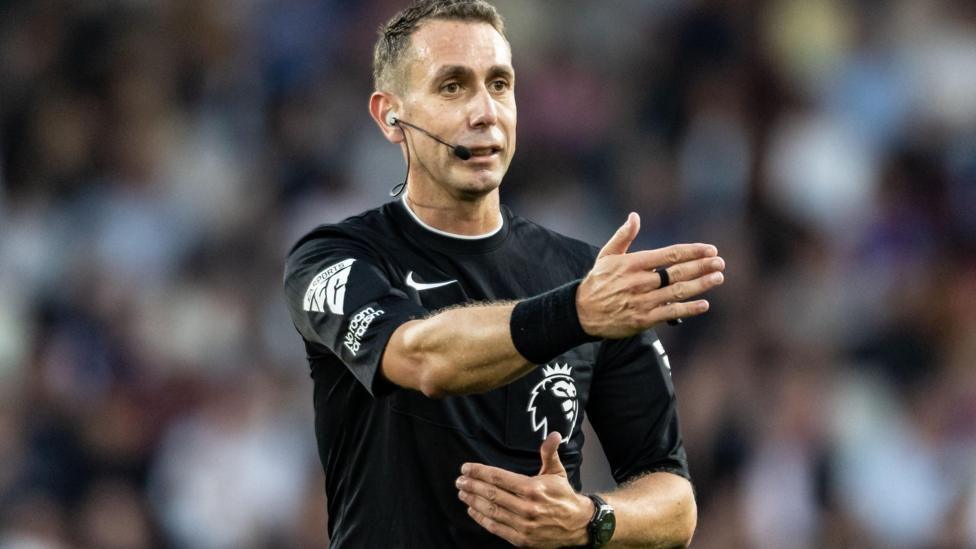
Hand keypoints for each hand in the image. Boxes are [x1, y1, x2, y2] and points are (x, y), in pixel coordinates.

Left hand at [457, 432, 592, 547]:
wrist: (578, 525)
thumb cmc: (563, 496)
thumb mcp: (557, 472)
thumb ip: (550, 453)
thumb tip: (553, 434)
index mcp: (533, 488)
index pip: (498, 478)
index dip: (479, 472)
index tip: (466, 468)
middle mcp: (527, 507)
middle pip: (491, 494)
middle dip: (471, 486)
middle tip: (459, 480)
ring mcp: (523, 525)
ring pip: (491, 510)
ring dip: (472, 501)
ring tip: (462, 493)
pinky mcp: (521, 539)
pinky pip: (495, 527)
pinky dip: (481, 518)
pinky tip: (472, 510)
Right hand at [577, 212, 724, 337]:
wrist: (583, 312)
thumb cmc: (598, 281)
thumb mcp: (607, 255)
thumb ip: (623, 236)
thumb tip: (634, 216)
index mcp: (633, 264)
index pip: (669, 255)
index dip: (692, 251)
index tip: (710, 250)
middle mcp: (640, 281)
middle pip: (678, 272)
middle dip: (702, 266)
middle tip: (720, 263)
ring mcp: (643, 301)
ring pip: (678, 292)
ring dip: (701, 285)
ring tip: (717, 278)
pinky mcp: (643, 319)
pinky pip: (671, 313)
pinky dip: (689, 309)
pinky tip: (704, 304)